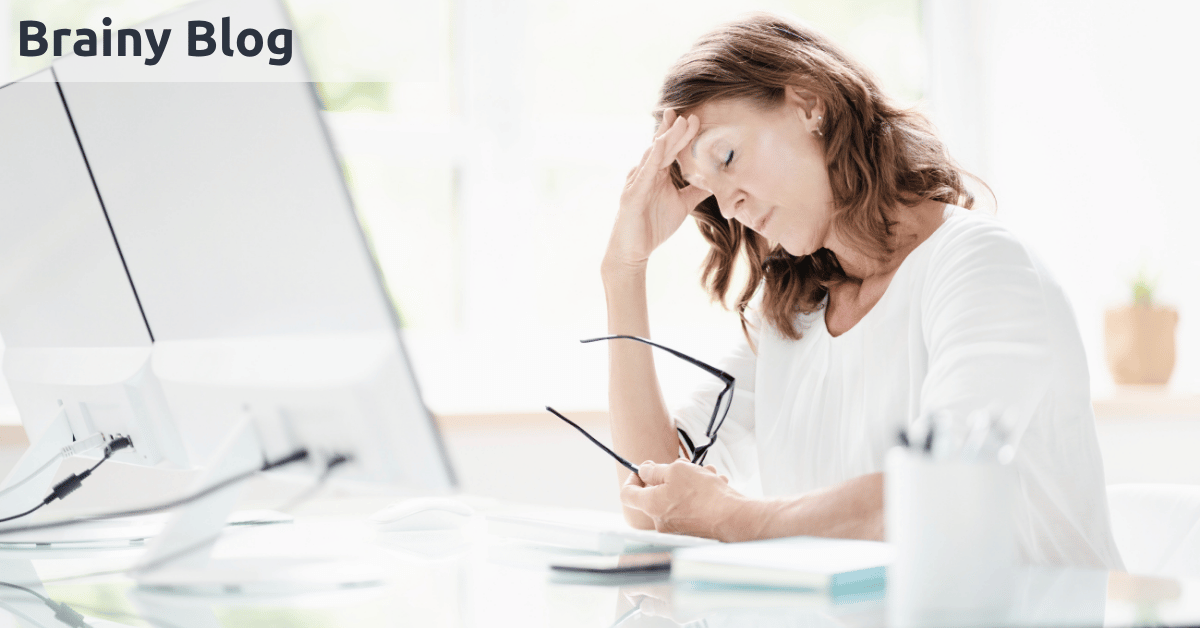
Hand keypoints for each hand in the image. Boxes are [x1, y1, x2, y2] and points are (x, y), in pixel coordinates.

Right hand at [603, 110, 711, 274]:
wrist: (634, 250)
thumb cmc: (653, 226)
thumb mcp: (682, 205)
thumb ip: (696, 191)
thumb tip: (715, 182)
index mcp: (657, 174)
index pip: (671, 149)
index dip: (681, 134)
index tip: (695, 119)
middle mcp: (646, 173)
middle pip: (662, 146)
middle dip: (675, 130)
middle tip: (688, 114)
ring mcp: (637, 182)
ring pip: (653, 155)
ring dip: (667, 138)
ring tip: (679, 122)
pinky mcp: (632, 194)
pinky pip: (644, 173)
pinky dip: (654, 158)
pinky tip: (661, 145)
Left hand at [620, 459, 754, 540]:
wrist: (733, 517)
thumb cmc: (704, 494)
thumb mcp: (676, 470)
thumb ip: (654, 470)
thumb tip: (643, 470)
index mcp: (651, 506)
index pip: (627, 494)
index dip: (632, 478)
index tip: (643, 469)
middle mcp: (661, 520)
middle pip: (656, 493)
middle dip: (670, 475)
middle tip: (684, 466)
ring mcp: (677, 527)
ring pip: (677, 496)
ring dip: (690, 480)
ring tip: (706, 474)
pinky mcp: (692, 528)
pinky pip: (691, 506)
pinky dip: (701, 493)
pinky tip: (714, 484)